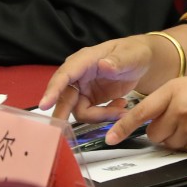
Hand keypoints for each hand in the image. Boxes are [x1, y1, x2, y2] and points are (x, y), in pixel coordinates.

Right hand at [39, 35, 158, 118]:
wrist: (141, 63)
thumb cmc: (134, 53)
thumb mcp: (131, 55)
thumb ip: (118, 61)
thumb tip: (103, 65)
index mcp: (85, 60)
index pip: (65, 75)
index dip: (54, 90)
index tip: (44, 105)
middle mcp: (79, 75)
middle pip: (64, 98)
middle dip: (63, 114)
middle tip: (63, 133)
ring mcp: (83, 89)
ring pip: (79, 110)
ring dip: (100, 115)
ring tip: (122, 109)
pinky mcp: (90, 99)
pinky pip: (91, 114)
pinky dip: (105, 115)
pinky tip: (120, 106)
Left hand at [103, 69, 186, 151]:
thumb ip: (169, 99)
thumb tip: (154, 120)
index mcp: (174, 91)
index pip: (141, 112)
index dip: (123, 127)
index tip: (110, 139)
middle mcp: (180, 111)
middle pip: (154, 134)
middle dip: (159, 130)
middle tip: (176, 118)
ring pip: (168, 144)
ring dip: (174, 137)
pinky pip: (185, 150)